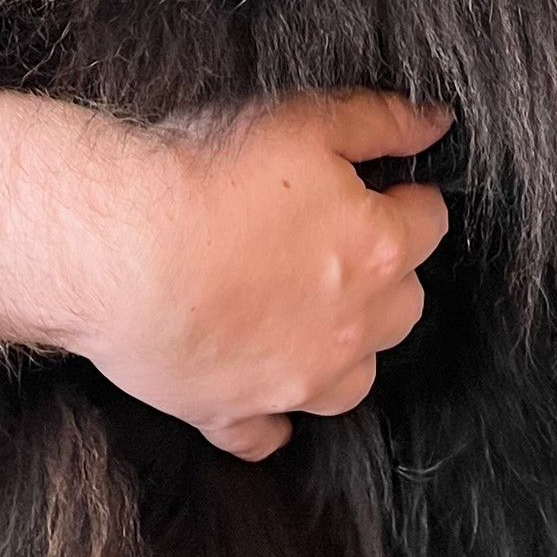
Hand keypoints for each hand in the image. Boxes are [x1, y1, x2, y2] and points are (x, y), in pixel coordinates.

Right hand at [0, 88, 449, 459]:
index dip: (404, 199)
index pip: (427, 224)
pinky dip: (268, 420)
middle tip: (336, 242)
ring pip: (352, 382)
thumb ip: (380, 120)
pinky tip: (259, 396)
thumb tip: (435, 124)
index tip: (380, 188)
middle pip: (402, 306)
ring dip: (343, 352)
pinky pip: (265, 436)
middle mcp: (352, 328)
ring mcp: (295, 381)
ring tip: (306, 317)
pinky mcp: (234, 412)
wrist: (120, 246)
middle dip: (384, 275)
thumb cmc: (206, 176)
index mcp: (377, 250)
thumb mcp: (303, 120)